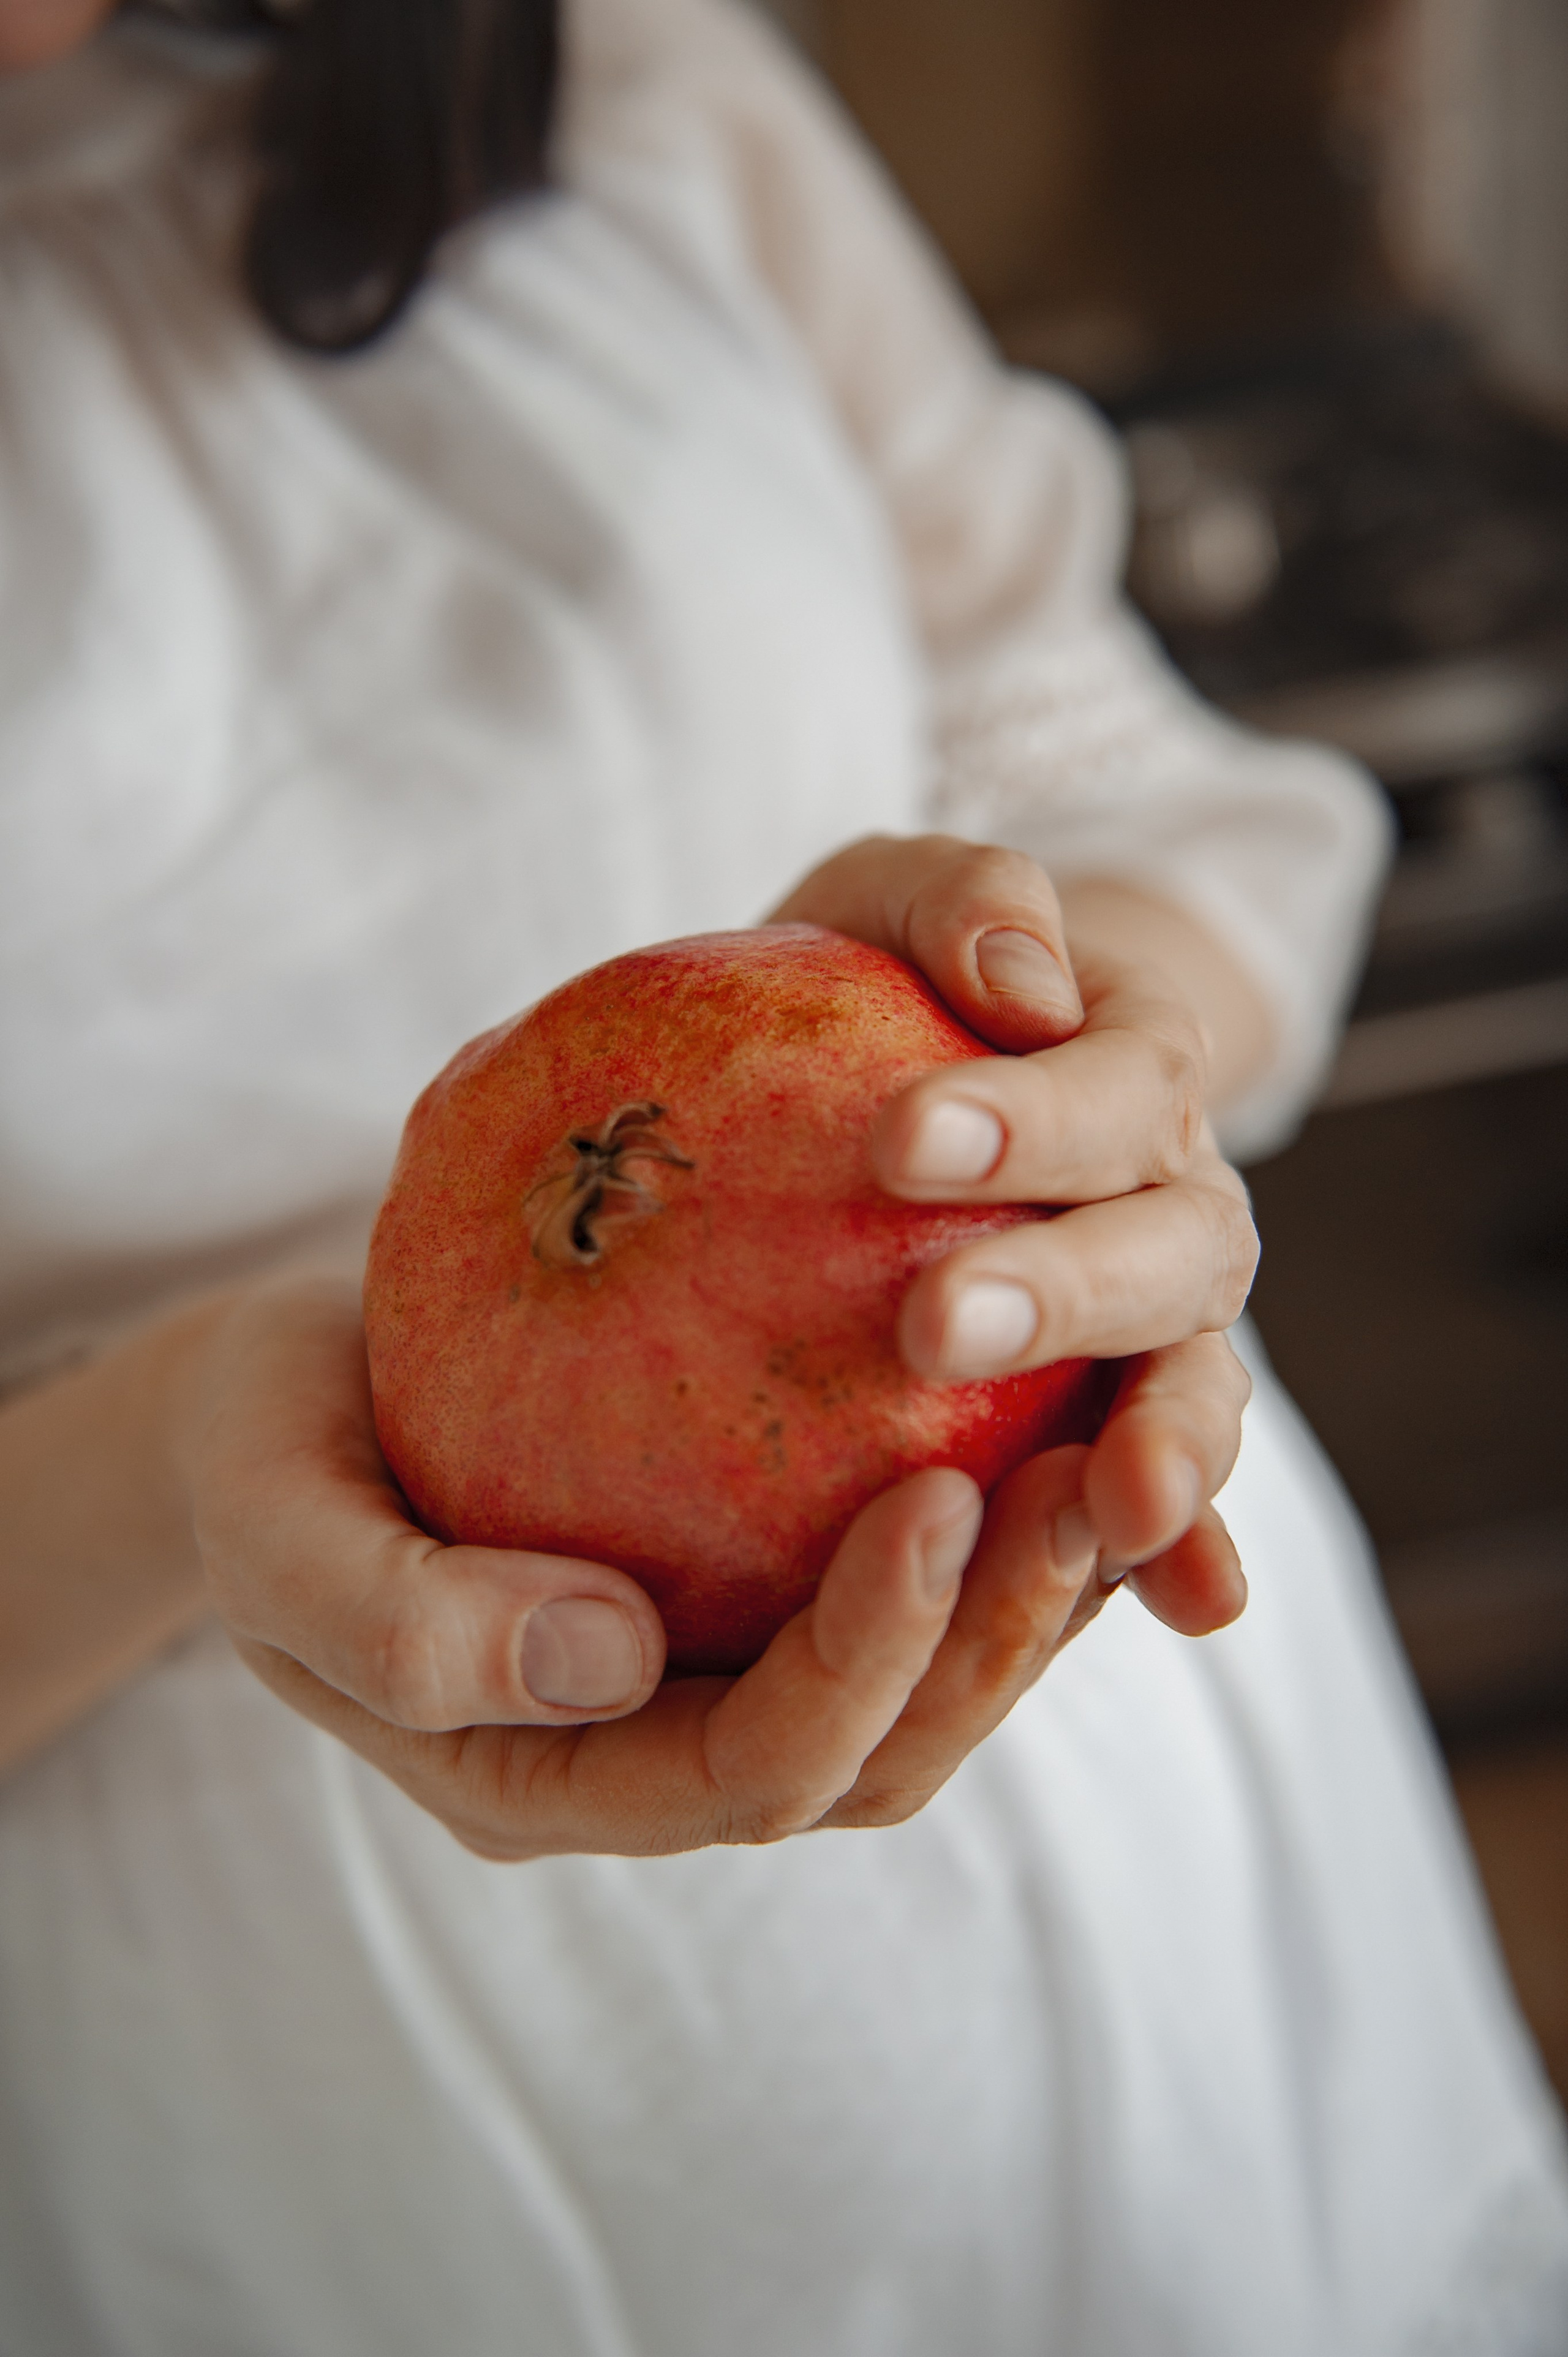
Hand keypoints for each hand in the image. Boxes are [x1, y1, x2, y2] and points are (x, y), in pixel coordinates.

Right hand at [179, 1278, 1124, 1855]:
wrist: (276, 1414)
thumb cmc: (261, 1464)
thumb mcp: (274, 1536)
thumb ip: (407, 1625)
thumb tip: (610, 1656)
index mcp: (551, 1778)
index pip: (751, 1769)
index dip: (864, 1658)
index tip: (942, 1497)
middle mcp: (657, 1750)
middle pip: (874, 1751)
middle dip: (994, 1642)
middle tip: (1090, 1481)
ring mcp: (711, 1673)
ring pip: (913, 1681)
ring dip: (1026, 1587)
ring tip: (1113, 1442)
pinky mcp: (746, 1584)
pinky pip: (890, 1568)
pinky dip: (988, 1509)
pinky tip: (1051, 1393)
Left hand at [767, 831, 1256, 1813]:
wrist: (916, 1068)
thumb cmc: (886, 979)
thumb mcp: (888, 898)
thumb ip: (955, 899)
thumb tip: (1020, 975)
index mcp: (1134, 1065)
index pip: (1112, 1085)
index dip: (1031, 1119)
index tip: (905, 1141)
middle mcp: (1173, 1199)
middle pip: (1172, 1249)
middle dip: (1071, 1290)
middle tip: (935, 1321)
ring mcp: (1164, 1320)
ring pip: (1199, 1378)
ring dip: (1169, 1439)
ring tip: (1119, 1500)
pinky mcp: (1122, 1416)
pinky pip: (1168, 1485)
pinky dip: (1195, 1549)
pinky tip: (1193, 1613)